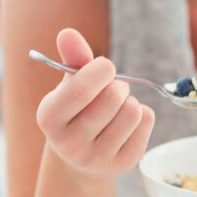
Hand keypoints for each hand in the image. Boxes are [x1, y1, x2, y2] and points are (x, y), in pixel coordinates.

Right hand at [35, 28, 155, 178]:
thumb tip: (67, 33)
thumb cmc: (76, 109)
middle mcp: (69, 144)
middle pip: (113, 97)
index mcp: (49, 119)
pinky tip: (126, 122)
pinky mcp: (124, 164)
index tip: (105, 66)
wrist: (81, 157)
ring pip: (133, 110)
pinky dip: (142, 113)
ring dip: (130, 100)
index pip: (81, 89)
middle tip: (111, 89)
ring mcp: (97, 159)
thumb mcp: (68, 84)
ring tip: (117, 107)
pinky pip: (147, 121)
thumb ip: (71, 58)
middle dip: (118, 84)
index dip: (101, 70)